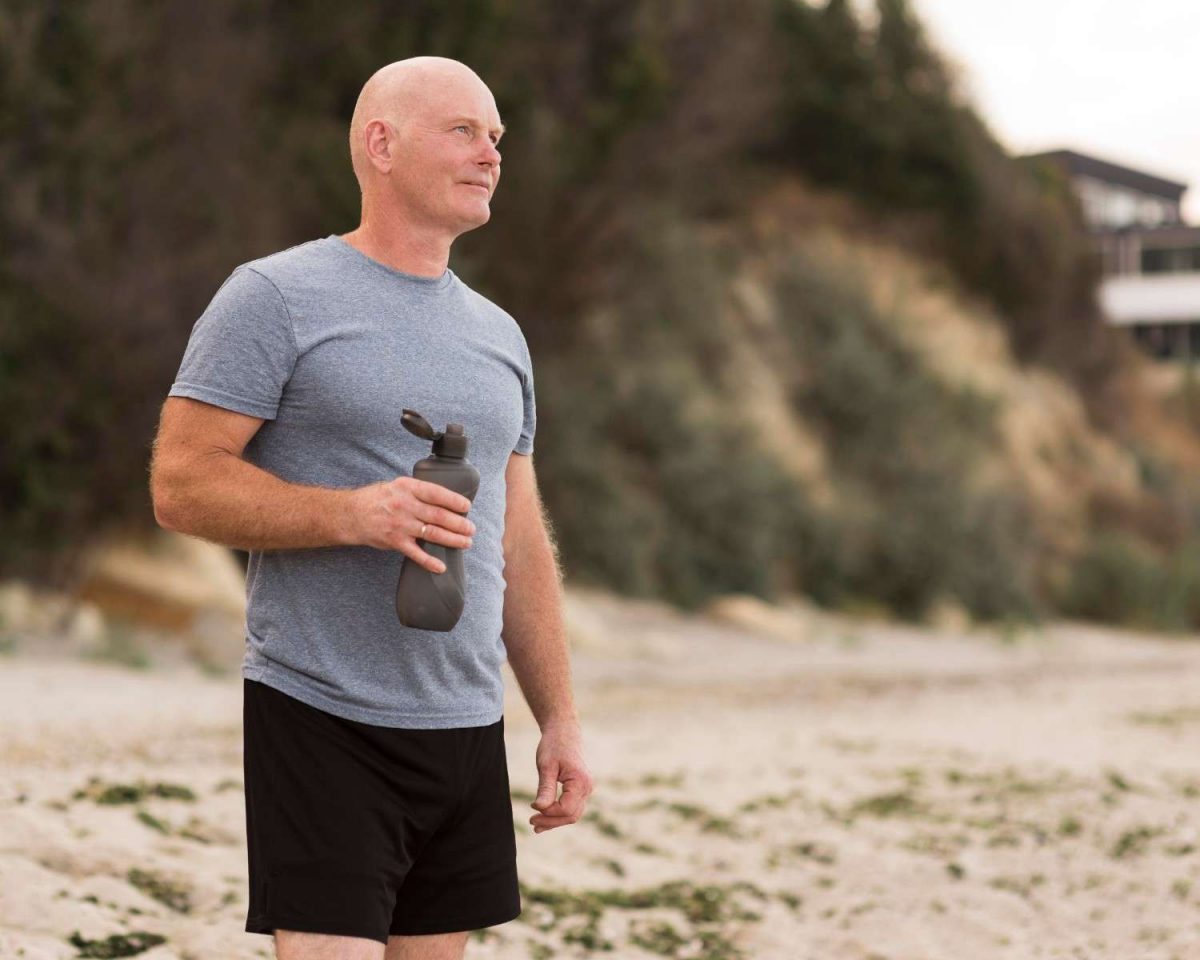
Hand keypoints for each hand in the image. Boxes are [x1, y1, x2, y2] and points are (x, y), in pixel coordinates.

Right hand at [345, 476, 475, 572]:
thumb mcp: (397, 486)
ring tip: (466, 543)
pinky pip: (416, 553)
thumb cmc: (377, 499)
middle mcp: (405, 505)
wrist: (350, 514)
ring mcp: (400, 524)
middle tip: (471, 529)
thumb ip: (418, 492)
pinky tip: (441, 567)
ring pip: (432, 533)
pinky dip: (429, 561)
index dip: (454, 500)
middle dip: (459, 523)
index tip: (467, 506)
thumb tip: (445, 501)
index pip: (436, 493)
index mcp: (407, 488)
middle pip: (438, 515)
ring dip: (452, 540)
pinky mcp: (394, 541)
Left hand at [530, 721, 592, 833]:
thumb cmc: (554, 745)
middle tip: (531, 821)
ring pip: (573, 814)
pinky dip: (559, 813)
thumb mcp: (546, 766)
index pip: (566, 808)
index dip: (549, 812)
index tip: (532, 807)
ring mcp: (586, 789)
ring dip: (555, 821)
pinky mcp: (580, 789)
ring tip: (536, 825)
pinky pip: (572, 807)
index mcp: (580, 781)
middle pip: (571, 815)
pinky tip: (544, 817)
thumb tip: (539, 809)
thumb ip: (545, 788)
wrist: (563, 731)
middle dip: (551, 821)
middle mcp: (587, 788)